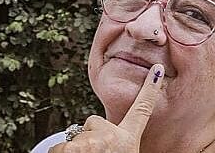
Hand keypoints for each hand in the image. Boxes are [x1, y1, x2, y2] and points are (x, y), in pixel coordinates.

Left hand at [49, 64, 164, 152]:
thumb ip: (117, 143)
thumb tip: (99, 130)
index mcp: (129, 141)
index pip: (142, 111)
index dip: (150, 90)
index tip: (157, 70)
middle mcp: (116, 139)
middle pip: (92, 122)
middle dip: (88, 138)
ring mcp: (96, 143)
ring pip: (74, 136)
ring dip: (72, 150)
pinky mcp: (76, 148)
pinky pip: (58, 147)